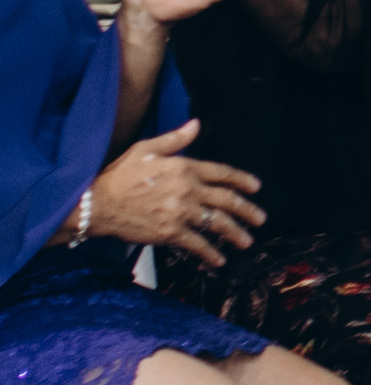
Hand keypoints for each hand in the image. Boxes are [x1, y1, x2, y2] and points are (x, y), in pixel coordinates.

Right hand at [82, 119, 263, 265]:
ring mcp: (180, 212)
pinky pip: (196, 244)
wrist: (96, 204)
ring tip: (247, 241)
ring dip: (235, 234)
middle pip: (227, 200)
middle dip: (247, 211)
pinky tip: (219, 260)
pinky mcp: (169, 232)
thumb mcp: (146, 150)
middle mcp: (187, 189)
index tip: (255, 187)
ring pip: (217, 223)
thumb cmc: (119, 175)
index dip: (242, 180)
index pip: (222, 173)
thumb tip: (196, 124)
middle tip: (260, 219)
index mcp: (184, 167)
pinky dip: (210, 253)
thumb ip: (174, 140)